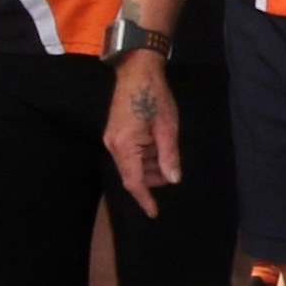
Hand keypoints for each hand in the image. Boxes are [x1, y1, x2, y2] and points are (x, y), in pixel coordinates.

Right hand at [104, 48, 182, 213]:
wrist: (136, 72)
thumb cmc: (154, 97)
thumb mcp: (167, 127)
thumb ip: (169, 156)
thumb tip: (173, 180)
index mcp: (125, 146)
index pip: (134, 181)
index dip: (144, 199)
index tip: (153, 213)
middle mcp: (113, 145)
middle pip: (131, 173)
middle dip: (151, 179)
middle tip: (172, 173)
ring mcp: (112, 139)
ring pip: (130, 164)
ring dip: (149, 166)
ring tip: (167, 157)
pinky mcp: (115, 132)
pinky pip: (128, 153)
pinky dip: (143, 156)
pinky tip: (156, 149)